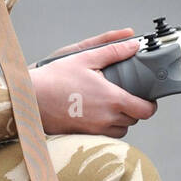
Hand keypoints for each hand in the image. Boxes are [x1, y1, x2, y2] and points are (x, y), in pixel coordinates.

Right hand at [29, 30, 156, 138]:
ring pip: (120, 131)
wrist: (30, 99)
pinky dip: (105, 127)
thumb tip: (134, 44)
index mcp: (112, 99)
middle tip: (125, 97)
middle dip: (133, 110)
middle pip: (134, 121)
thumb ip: (113, 51)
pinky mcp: (83, 135)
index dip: (150, 105)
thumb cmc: (55, 78)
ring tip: (110, 106)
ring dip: (120, 121)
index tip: (146, 99)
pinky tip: (95, 114)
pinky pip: (104, 135)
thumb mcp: (85, 58)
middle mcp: (107, 118)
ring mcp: (94, 130)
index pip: (145, 111)